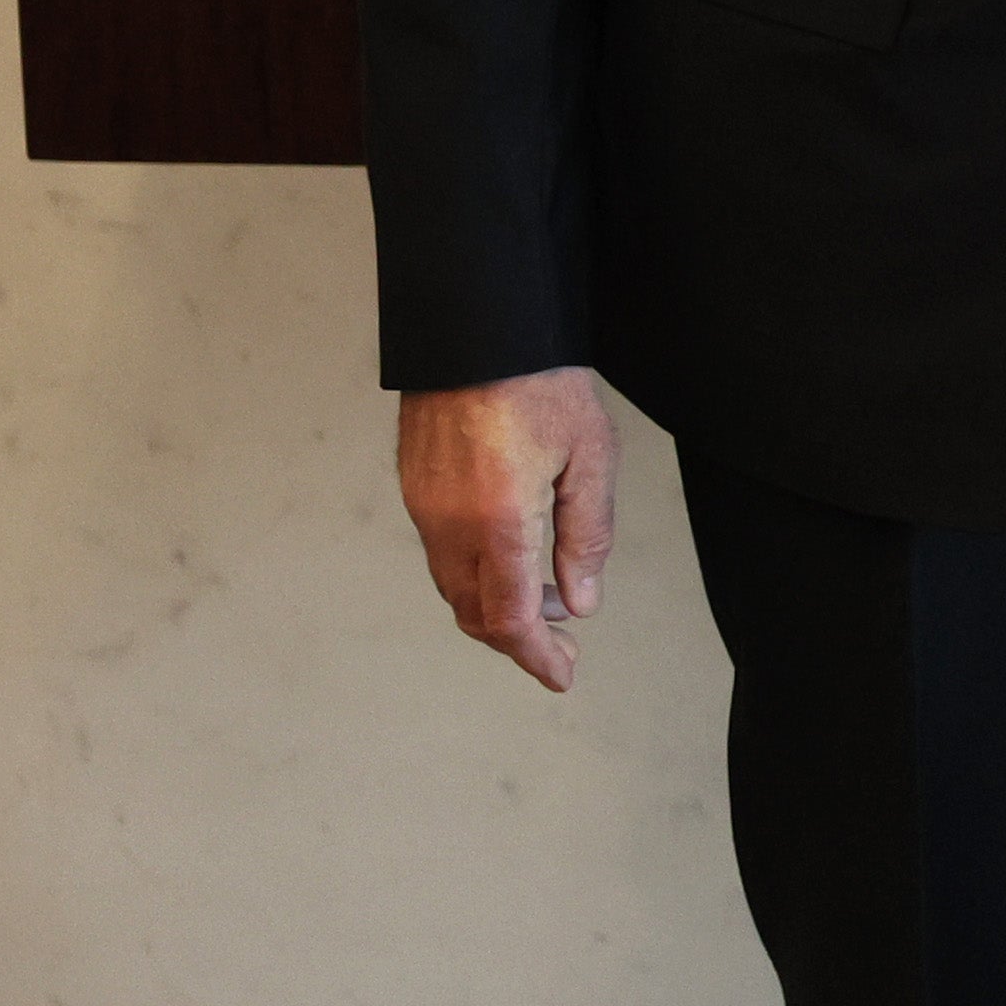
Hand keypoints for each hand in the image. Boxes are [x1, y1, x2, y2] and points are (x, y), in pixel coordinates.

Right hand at [398, 367, 620, 692]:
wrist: (476, 329)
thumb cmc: (543, 384)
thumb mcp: (590, 456)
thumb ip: (586, 535)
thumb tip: (582, 604)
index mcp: (498, 521)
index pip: (510, 617)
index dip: (536, 657)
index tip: (562, 676)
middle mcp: (450, 524)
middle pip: (475, 612)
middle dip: (517, 639)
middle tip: (561, 646)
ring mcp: (425, 507)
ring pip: (454, 585)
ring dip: (495, 606)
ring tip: (549, 600)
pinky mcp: (415, 488)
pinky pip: (441, 553)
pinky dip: (476, 574)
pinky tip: (513, 558)